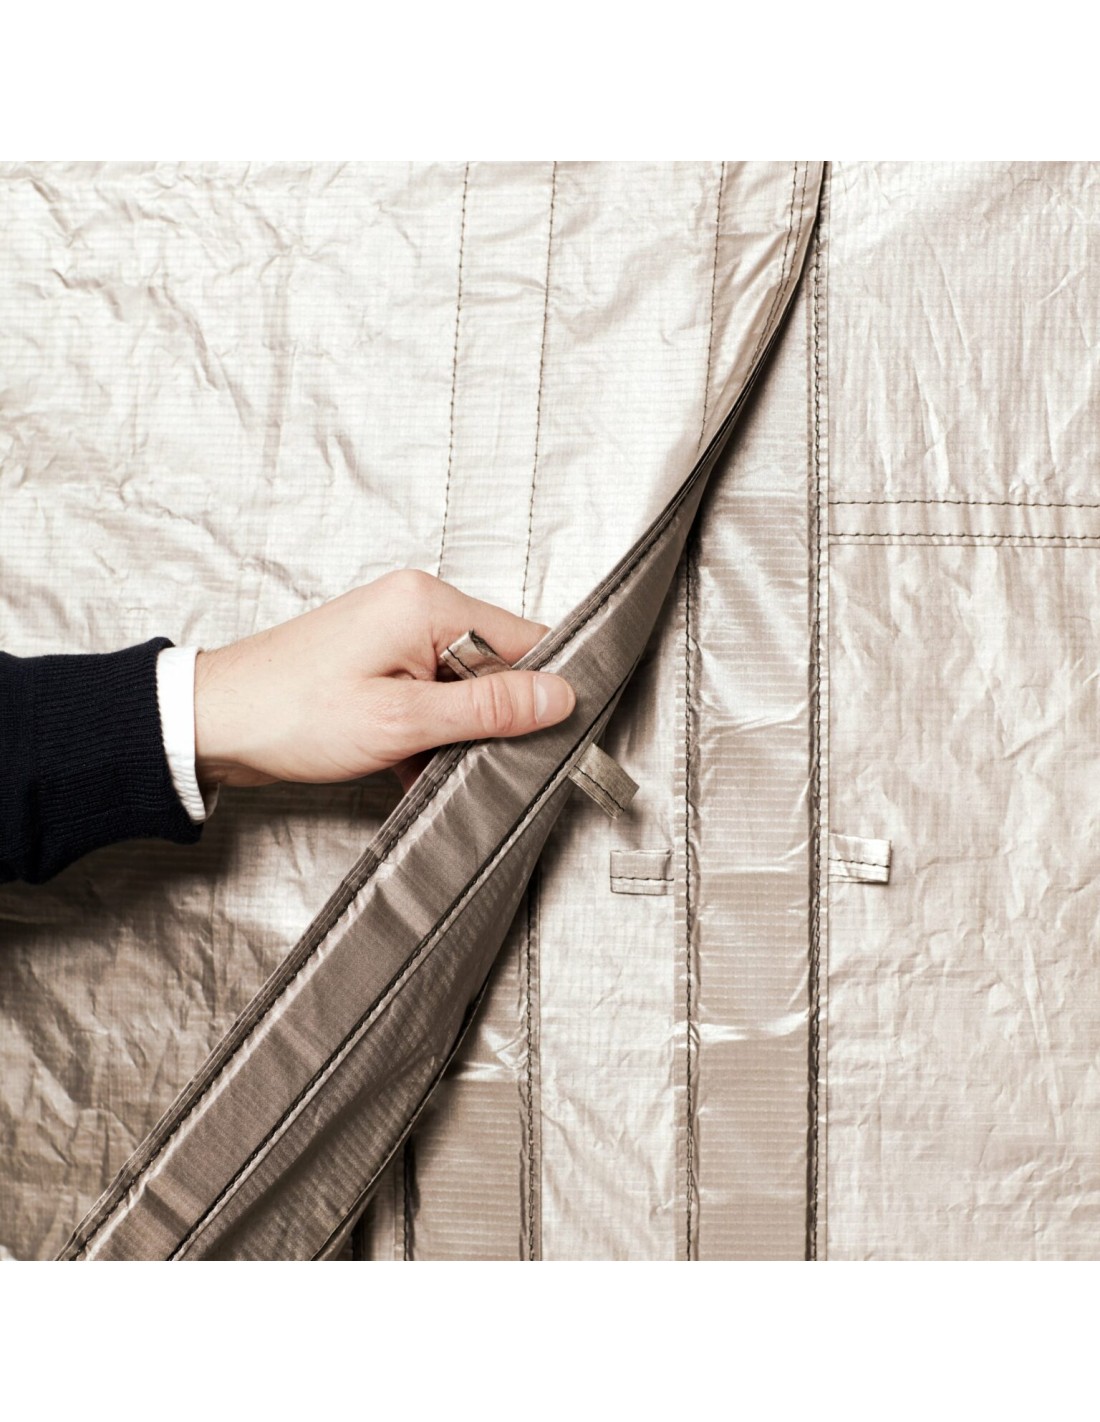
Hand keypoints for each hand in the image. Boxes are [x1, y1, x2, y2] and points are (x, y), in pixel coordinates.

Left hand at [194, 570, 575, 794]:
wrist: (210, 724)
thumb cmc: (288, 713)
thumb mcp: (402, 721)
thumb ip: (487, 708)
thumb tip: (557, 697)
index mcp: (428, 605)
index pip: (525, 640)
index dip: (543, 691)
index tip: (551, 737)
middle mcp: (416, 608)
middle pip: (496, 666)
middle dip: (492, 721)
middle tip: (478, 763)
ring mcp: (396, 635)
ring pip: (463, 689)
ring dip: (455, 736)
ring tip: (426, 766)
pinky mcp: (380, 663)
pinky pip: (430, 698)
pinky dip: (427, 736)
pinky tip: (408, 768)